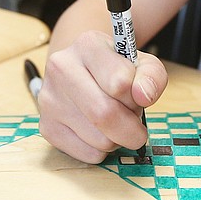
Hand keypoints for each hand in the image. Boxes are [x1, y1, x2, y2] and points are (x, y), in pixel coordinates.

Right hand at [38, 30, 167, 162]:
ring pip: (100, 140)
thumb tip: (143, 96)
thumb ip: (152, 76)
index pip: (120, 82)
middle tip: (137, 125)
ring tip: (114, 120)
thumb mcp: (141, 64)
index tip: (139, 96)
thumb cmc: (116, 69)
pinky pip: (89, 154)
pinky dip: (103, 149)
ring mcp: (50, 100)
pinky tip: (99, 131)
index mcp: (88, 45)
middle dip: (132, 129)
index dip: (138, 96)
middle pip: (105, 115)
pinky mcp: (47, 127)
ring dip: (118, 138)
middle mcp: (62, 68)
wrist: (82, 72)